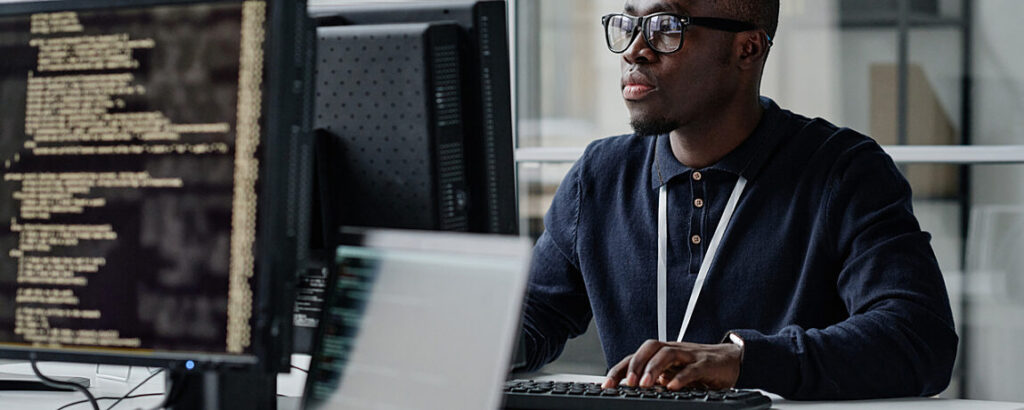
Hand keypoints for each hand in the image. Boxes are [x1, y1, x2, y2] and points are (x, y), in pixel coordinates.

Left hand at [602, 339, 741, 390]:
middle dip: (634, 364)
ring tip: (645, 384)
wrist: (731, 359)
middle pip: (650, 348)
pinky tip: (673, 387)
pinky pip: (692, 368)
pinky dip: (681, 377)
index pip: (636, 357)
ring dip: (653, 368)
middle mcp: (674, 351)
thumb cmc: (699, 367)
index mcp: (663, 354)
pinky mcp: (706, 364)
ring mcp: (690, 355)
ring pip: (668, 354)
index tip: (606, 385)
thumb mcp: (674, 374)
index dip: (619, 369)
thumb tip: (632, 391)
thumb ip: (657, 380)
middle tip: (626, 383)